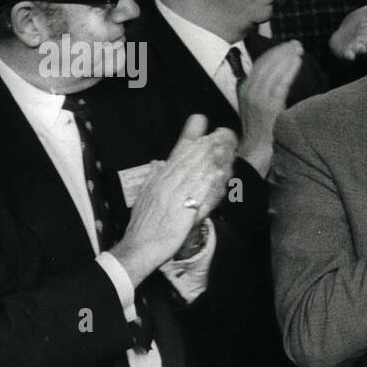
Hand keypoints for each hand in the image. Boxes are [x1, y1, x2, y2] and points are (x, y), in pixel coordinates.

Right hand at [111, 115, 236, 283]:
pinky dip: (211, 185)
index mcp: (160, 179)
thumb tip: (158, 162)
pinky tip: (221, 175)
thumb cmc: (143, 224)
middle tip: (225, 132)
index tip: (201, 120)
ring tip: (228, 146)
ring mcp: (176, 197)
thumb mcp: (145, 196)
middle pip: (191, 159)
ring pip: (198, 173)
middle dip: (209, 144)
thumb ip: (153, 178)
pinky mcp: (184, 213)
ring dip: (214, 158)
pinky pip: (201, 196)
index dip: (190, 135)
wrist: (138, 246)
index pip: (176, 153)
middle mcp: (167, 184)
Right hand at [237, 39, 303, 175]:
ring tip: (299, 48)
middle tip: (296, 44)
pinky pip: (280, 83)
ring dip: (286, 56)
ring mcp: (257, 100)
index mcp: (245, 90)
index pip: (259, 65)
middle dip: (281, 51)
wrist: (256, 155)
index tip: (287, 46)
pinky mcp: (269, 108)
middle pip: (265, 64)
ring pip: (273, 70)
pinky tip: (298, 61)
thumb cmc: (262, 133)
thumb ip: (265, 93)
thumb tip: (279, 77)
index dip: (274, 53)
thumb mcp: (258, 108)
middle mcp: (248, 92)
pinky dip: (289, 69)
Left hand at [329, 0, 366, 61]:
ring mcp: (357, 48)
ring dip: (362, 48)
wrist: (341, 36)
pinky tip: (349, 54)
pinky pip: (349, 56)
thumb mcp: (366, 13)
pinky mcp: (348, 53)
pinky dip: (350, 55)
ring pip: (361, 49)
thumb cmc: (356, 24)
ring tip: (360, 47)